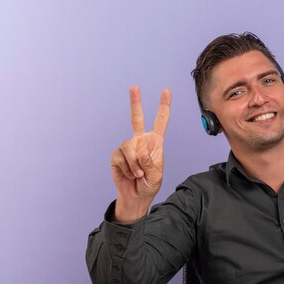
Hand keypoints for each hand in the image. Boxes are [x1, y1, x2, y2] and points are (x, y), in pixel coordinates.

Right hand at [110, 86, 171, 222]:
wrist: (136, 195)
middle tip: (134, 87)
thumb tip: (141, 151)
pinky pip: (121, 158)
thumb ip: (150, 163)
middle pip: (136, 118)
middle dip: (135, 102)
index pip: (160, 122)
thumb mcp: (156, 175)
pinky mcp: (117, 155)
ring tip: (138, 174)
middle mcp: (140, 140)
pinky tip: (129, 175)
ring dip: (135, 164)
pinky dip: (127, 169)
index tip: (166, 91)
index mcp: (155, 142)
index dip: (163, 107)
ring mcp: (128, 147)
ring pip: (129, 147)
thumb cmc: (149, 184)